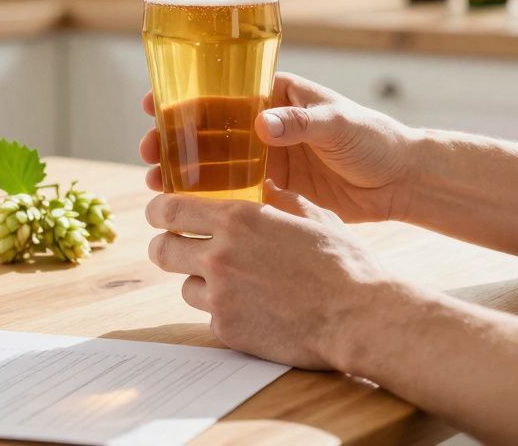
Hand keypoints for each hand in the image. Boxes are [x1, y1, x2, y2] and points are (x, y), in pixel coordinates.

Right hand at [140, 72, 412, 222]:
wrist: (401, 181)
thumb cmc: (375, 139)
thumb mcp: (339, 124)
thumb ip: (301, 123)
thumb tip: (261, 122)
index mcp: (278, 96)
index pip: (224, 90)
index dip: (186, 96)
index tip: (154, 104)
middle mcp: (267, 125)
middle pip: (210, 128)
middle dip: (174, 138)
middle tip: (147, 151)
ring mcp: (269, 158)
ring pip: (216, 162)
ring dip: (184, 170)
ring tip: (155, 181)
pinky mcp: (276, 190)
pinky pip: (235, 191)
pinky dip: (210, 198)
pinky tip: (185, 207)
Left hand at [145, 183, 395, 369]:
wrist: (358, 316)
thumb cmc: (342, 261)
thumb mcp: (311, 214)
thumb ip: (277, 198)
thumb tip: (261, 187)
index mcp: (237, 219)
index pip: (169, 209)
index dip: (159, 210)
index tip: (160, 213)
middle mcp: (219, 256)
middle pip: (161, 249)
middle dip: (165, 246)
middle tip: (179, 247)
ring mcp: (220, 296)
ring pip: (183, 285)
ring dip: (198, 281)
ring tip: (229, 281)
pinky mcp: (227, 330)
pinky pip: (209, 316)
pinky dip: (223, 311)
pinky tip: (253, 307)